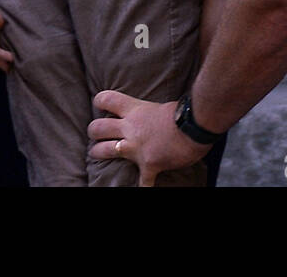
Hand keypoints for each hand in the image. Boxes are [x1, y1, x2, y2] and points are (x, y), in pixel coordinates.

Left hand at [87, 90, 208, 186]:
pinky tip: (143, 187)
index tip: (99, 105)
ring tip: (96, 153)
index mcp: (134, 110)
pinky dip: (142, 186)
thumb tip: (149, 115)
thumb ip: (147, 112)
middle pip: (98, 127)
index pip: (107, 99)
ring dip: (98, 153)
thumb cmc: (181, 113)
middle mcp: (130, 128)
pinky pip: (141, 182)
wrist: (193, 127)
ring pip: (105, 150)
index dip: (100, 101)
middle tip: (95, 134)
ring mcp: (136, 148)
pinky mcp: (148, 165)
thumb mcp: (159, 106)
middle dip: (93, 131)